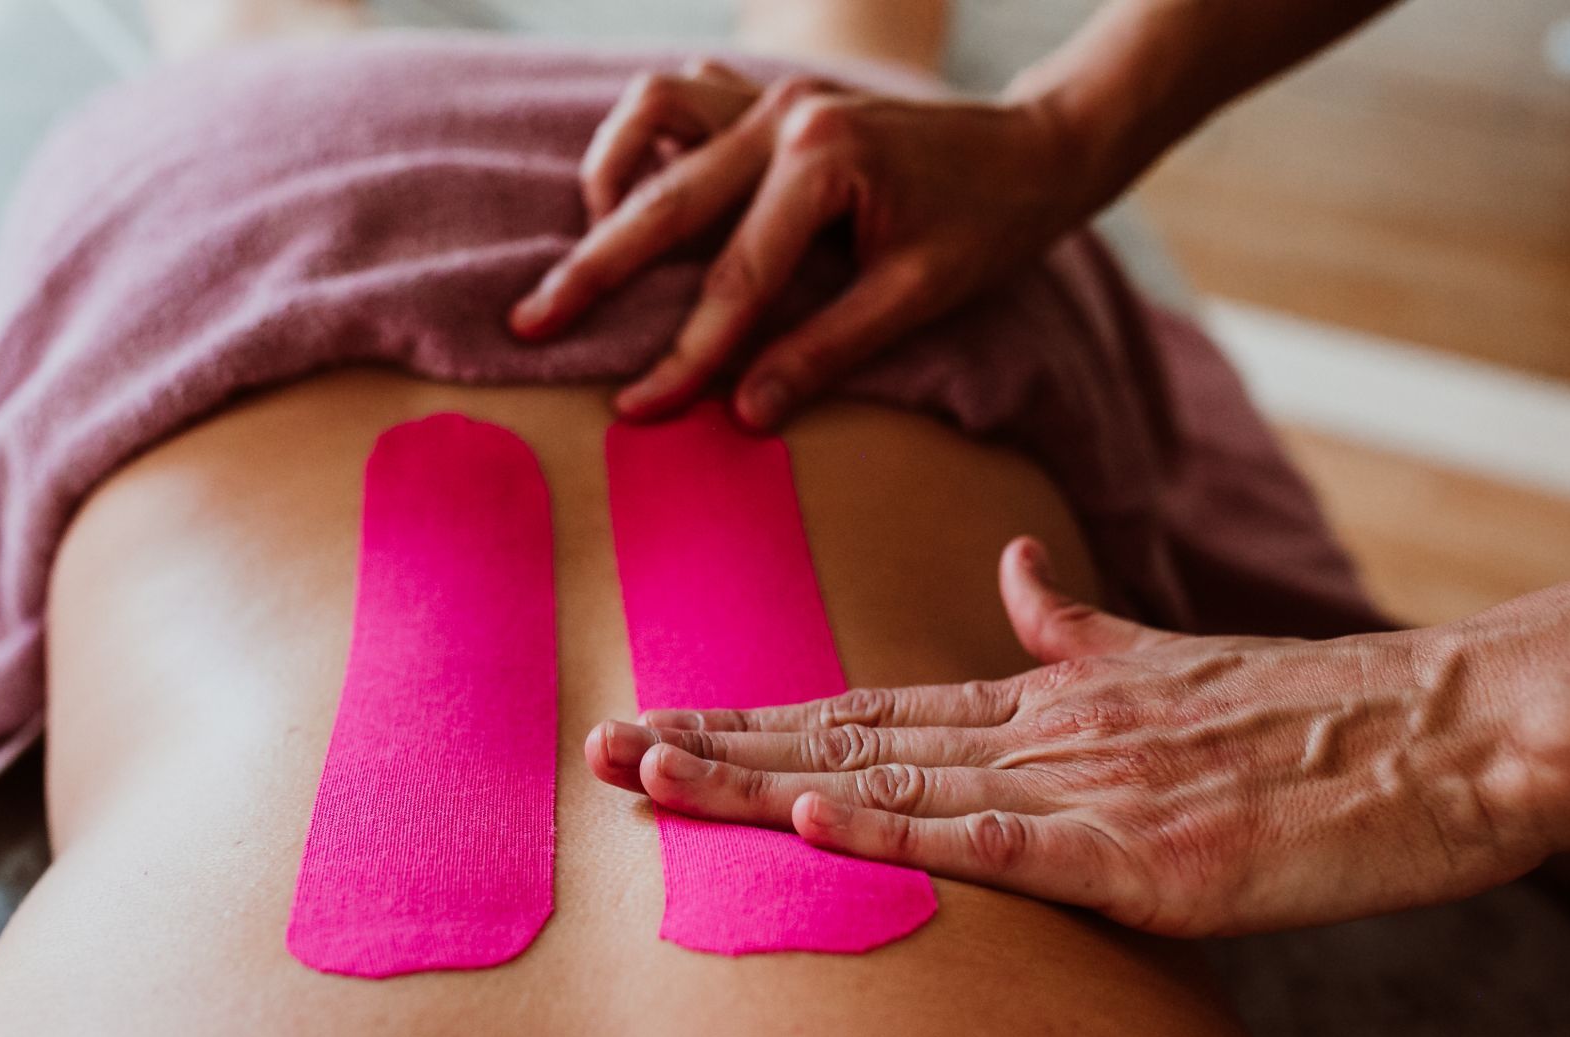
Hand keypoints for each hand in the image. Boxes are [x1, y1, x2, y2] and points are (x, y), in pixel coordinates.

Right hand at [509, 63, 1091, 430]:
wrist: (1037, 149)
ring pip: (653, 115)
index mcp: (825, 161)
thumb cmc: (989, 226)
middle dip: (595, 270)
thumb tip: (745, 412)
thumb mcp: (918, 296)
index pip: (735, 278)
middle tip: (532, 324)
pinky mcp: (770, 92)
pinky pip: (681, 99)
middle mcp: (785, 114)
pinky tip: (640, 195)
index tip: (637, 410)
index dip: (685, 354)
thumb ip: (827, 350)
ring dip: (612, 180)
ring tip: (590, 249)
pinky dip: (646, 142)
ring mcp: (773, 92)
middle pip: (664, 199)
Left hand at [586, 537, 1565, 936]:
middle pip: (844, 741)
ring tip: (655, 775)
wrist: (1422, 739)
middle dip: (716, 747)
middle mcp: (1031, 734)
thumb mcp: (1159, 662)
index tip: (658, 718)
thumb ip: (1072, 625)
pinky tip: (812, 821)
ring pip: (890, 782)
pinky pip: (999, 844)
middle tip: (598, 747)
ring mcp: (1079, 789)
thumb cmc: (1287, 718)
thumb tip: (1017, 571)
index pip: (860, 708)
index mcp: (1031, 702)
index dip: (752, 716)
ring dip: (763, 784)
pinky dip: (902, 832)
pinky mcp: (1139, 857)